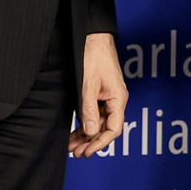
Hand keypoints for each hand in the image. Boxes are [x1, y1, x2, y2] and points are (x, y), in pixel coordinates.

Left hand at [68, 33, 127, 157]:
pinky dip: (86, 123)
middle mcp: (116, 100)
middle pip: (106, 128)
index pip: (113, 129)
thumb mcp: (88, 84)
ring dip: (86, 135)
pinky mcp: (101, 93)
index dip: (100, 143)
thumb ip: (89, 109)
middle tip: (76, 152)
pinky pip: (95, 113)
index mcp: (118, 98)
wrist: (94, 37)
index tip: (87, 151)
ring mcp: (108, 97)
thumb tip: (90, 131)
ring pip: (99, 122)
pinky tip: (76, 132)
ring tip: (72, 146)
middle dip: (91, 142)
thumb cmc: (94, 56)